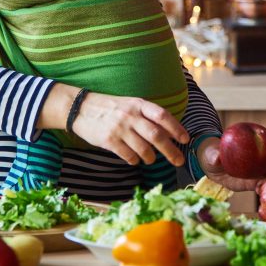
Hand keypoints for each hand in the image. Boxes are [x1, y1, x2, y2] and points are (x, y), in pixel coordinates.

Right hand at [71, 91, 188, 167]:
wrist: (80, 108)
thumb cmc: (110, 108)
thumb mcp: (130, 105)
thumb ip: (147, 116)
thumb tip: (169, 133)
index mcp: (138, 104)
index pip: (162, 116)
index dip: (176, 128)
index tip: (185, 139)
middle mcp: (130, 115)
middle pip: (156, 135)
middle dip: (171, 150)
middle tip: (178, 161)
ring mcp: (119, 128)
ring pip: (144, 149)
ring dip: (151, 158)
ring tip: (151, 159)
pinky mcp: (109, 141)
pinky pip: (128, 156)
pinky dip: (134, 160)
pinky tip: (134, 159)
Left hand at [196, 135, 265, 192]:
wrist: (213, 167)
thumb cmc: (214, 153)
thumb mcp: (212, 152)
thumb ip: (214, 153)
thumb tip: (217, 157)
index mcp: (257, 142)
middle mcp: (263, 156)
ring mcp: (261, 170)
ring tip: (263, 185)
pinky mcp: (256, 182)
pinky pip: (264, 185)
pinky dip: (264, 188)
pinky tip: (258, 191)